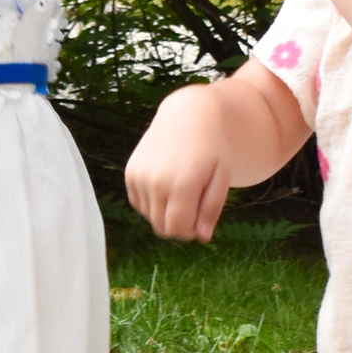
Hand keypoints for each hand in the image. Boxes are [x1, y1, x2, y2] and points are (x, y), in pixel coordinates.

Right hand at [125, 86, 232, 241]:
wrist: (187, 114)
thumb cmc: (211, 148)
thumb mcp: (222, 177)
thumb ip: (211, 208)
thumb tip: (202, 238)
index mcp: (182, 184)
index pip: (178, 229)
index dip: (190, 231)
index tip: (199, 221)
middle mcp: (156, 181)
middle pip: (161, 227)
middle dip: (178, 225)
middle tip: (192, 207)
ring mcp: (140, 176)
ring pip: (149, 217)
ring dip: (165, 212)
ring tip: (180, 189)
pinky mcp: (130, 172)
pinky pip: (139, 203)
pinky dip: (152, 201)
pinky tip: (165, 183)